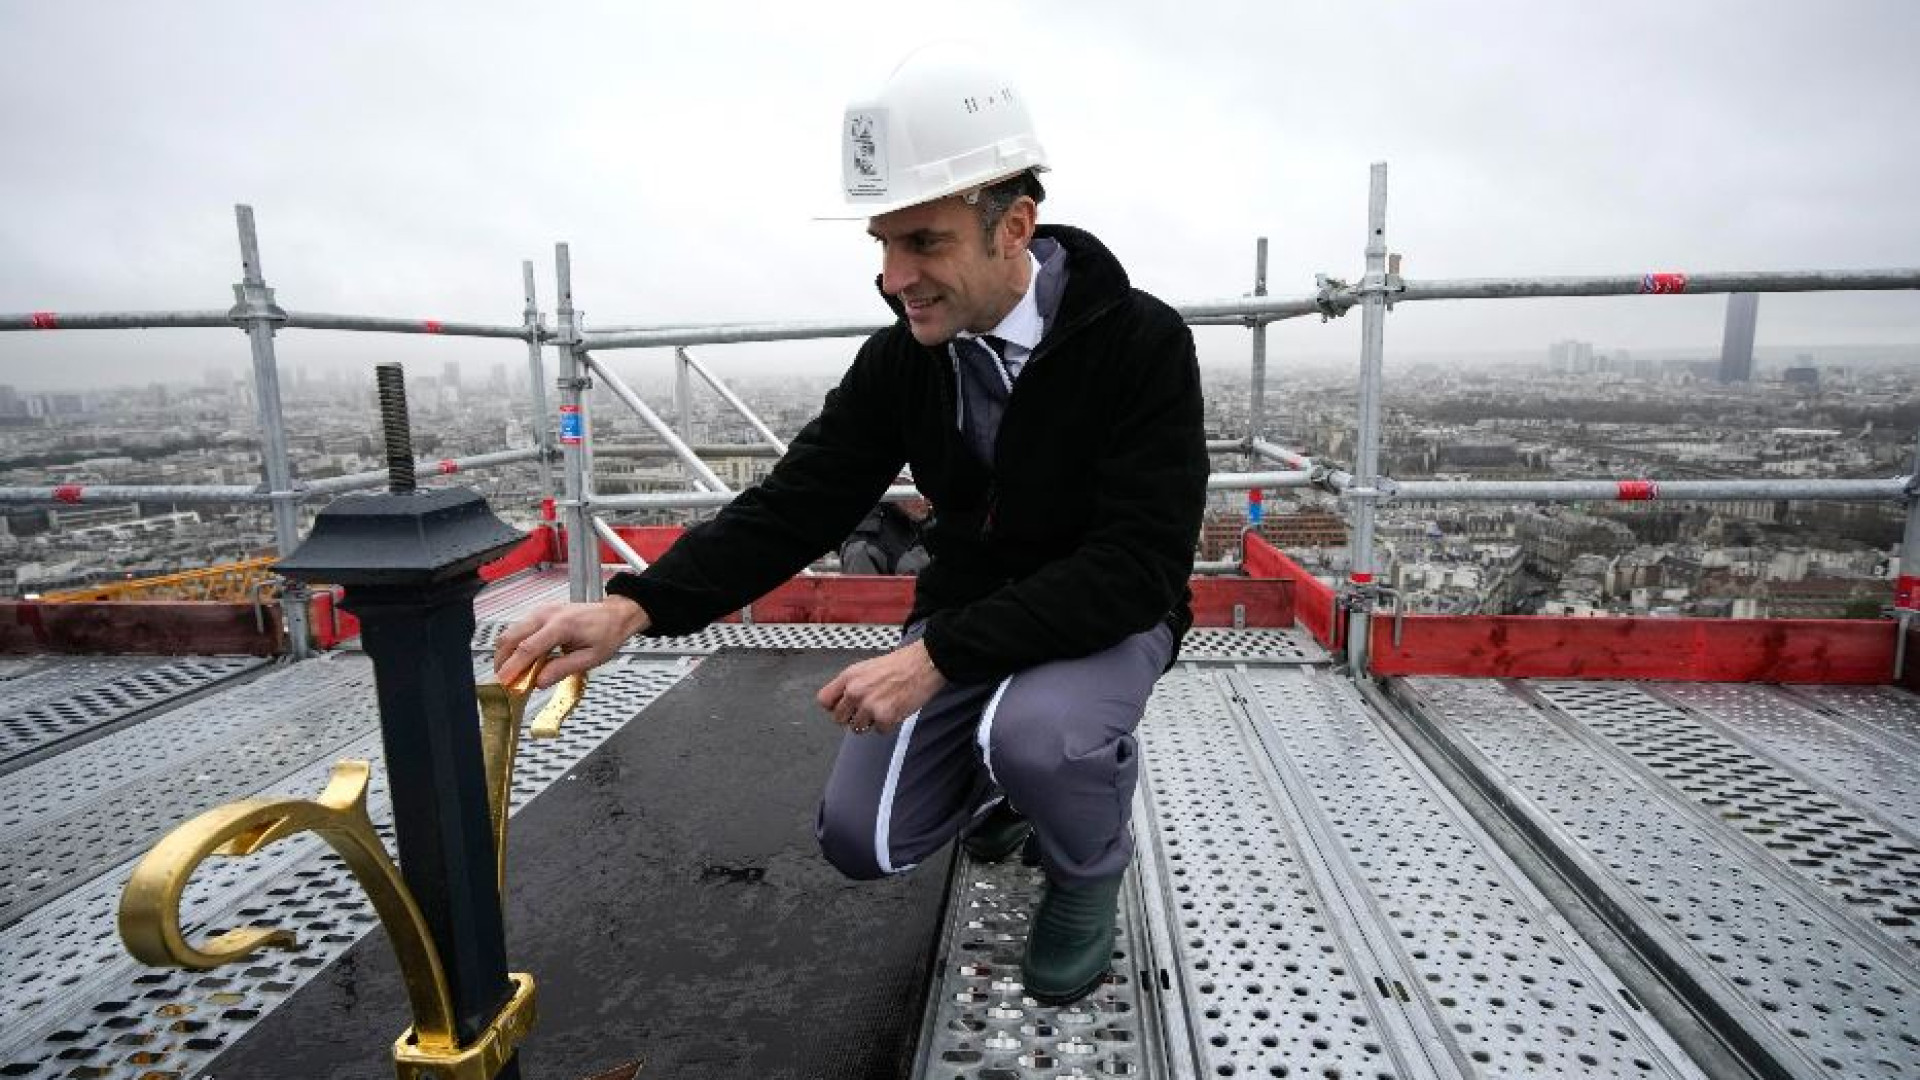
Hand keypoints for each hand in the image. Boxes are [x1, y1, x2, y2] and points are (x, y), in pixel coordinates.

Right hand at [493, 595, 648, 688]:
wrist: (614, 614)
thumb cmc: (607, 633)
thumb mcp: (591, 658)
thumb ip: (563, 669)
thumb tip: (539, 682)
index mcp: (562, 625)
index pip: (528, 648)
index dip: (513, 667)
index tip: (503, 682)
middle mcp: (547, 614)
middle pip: (511, 638)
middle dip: (502, 661)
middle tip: (504, 682)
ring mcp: (541, 611)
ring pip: (510, 632)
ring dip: (506, 654)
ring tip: (512, 674)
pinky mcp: (539, 613)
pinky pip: (518, 630)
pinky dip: (514, 646)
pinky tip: (521, 662)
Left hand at [816, 639, 945, 734]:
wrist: (923, 664)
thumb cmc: (899, 664)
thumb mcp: (865, 668)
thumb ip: (850, 684)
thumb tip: (841, 702)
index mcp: (848, 677)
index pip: (824, 701)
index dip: (834, 706)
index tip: (844, 707)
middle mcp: (854, 691)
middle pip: (839, 719)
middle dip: (852, 716)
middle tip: (868, 709)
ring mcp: (868, 705)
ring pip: (857, 728)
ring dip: (870, 722)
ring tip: (884, 707)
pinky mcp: (884, 717)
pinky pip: (879, 731)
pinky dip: (888, 725)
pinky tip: (896, 709)